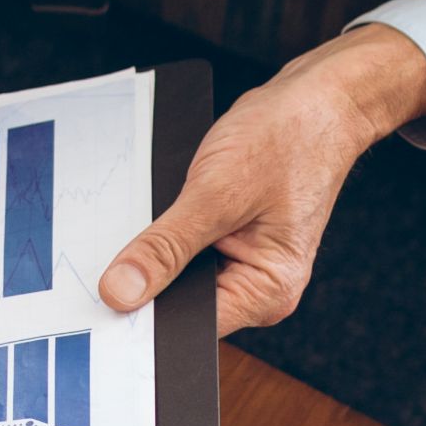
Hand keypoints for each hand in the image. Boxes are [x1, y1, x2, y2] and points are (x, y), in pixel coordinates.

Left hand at [97, 27, 425, 334]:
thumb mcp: (215, 194)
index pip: (187, 325)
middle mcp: (258, 289)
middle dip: (149, 279)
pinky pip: (186, 251)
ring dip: (159, 250)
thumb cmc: (288, 140)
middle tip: (123, 243)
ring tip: (164, 209)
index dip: (143, 312)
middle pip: (180, 304)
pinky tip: (174, 204)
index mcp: (266, 292)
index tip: (105, 296)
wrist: (320, 100)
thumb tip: (120, 292)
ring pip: (178, 276)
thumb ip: (165, 247)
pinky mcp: (232, 243)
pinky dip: (169, 232)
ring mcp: (245, 267)